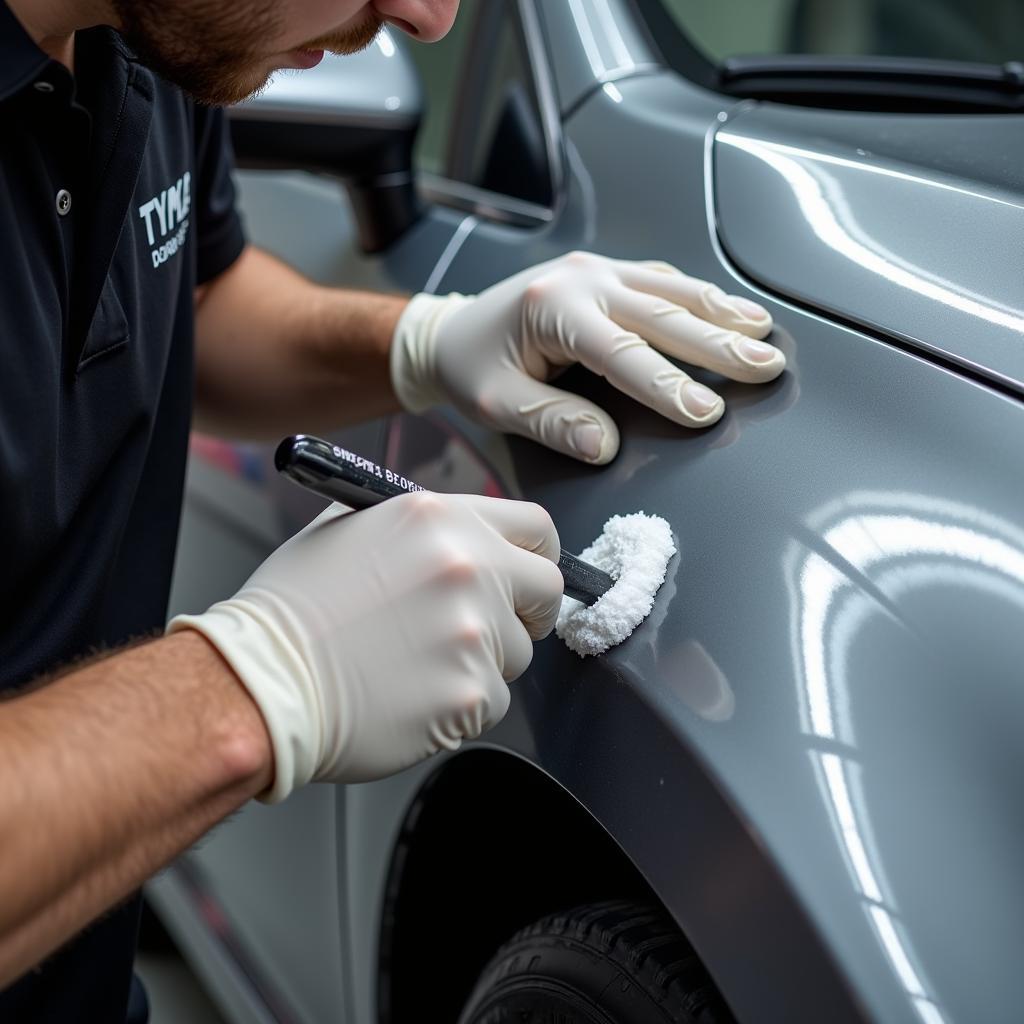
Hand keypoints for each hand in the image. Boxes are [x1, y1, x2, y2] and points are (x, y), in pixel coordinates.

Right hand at [168, 493, 561, 801]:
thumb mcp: (350, 527)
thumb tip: (465, 537)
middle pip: (547, 590)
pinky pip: (492, 701)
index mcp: (442, 520)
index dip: (534, 555)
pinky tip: (411, 694)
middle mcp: (468, 568)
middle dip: (526, 611)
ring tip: (418, 664)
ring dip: (483, 661)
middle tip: (488, 627)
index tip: (527, 576)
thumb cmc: (295, 610)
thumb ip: (422, 527)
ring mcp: (474, 632)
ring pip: (517, 653)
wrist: (261, 683)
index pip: (535, 528)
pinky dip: (461, 703)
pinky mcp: (472, 693)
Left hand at [390, 251, 784, 463]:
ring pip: (672, 290)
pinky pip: (660, 281)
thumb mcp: (497, 403)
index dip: (667, 386)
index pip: (622, 353)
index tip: (707, 414)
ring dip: (721, 313)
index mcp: (552, 310)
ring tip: (766, 335)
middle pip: (662, 314)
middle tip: (767, 367)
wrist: (450, 331)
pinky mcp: (603, 273)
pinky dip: (699, 298)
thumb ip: (551, 422)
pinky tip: (731, 311)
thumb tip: (605, 445)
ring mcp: (595, 270)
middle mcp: (580, 280)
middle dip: (719, 344)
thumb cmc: (470, 368)